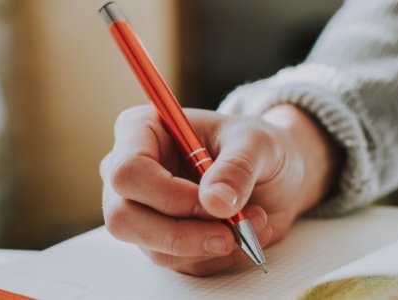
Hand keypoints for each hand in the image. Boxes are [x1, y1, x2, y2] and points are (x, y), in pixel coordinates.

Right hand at [100, 104, 340, 275]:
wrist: (274, 173)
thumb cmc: (255, 146)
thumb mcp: (258, 143)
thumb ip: (237, 168)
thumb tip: (215, 202)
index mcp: (141, 131)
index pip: (128, 171)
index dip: (167, 194)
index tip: (213, 202)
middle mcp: (131, 173)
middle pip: (123, 217)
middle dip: (181, 233)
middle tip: (230, 232)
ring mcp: (141, 210)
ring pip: (153, 248)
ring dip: (209, 245)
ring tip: (251, 221)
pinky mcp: (160, 240)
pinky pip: (179, 263)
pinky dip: (217, 255)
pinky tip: (244, 233)